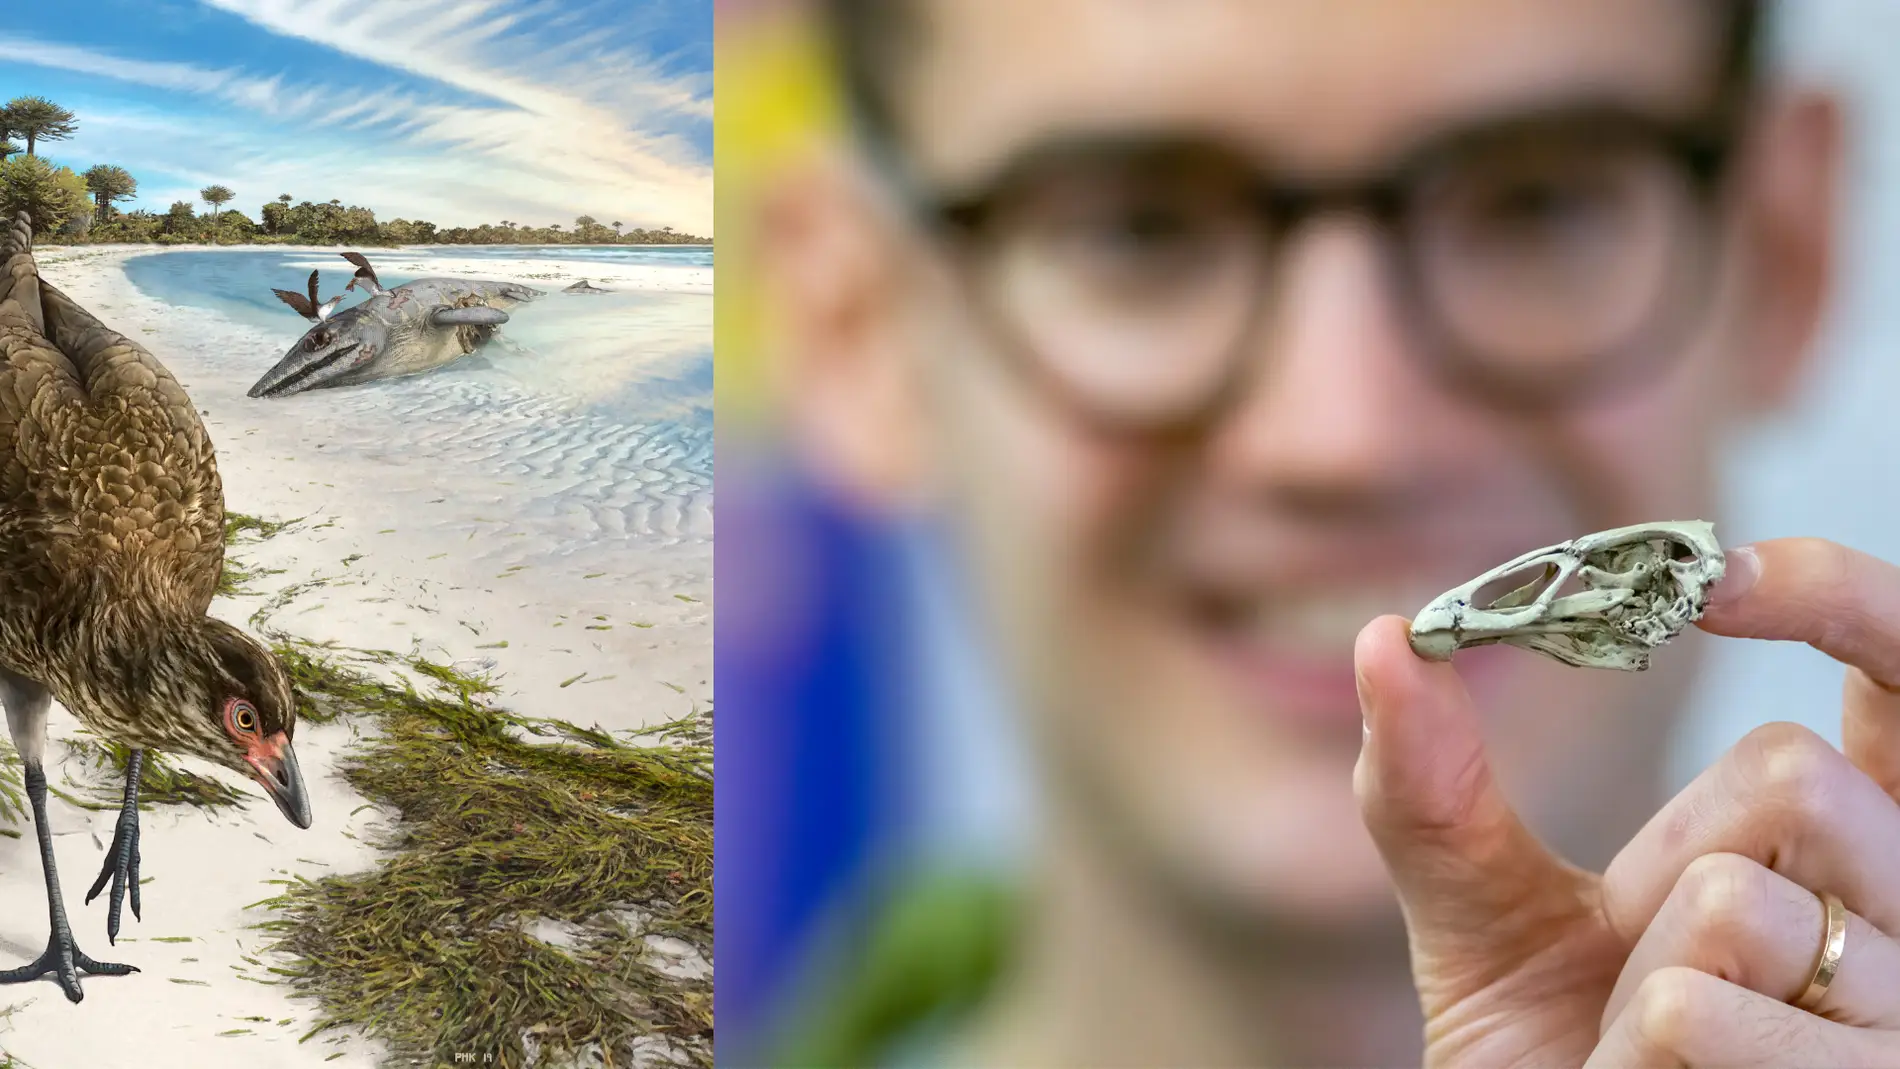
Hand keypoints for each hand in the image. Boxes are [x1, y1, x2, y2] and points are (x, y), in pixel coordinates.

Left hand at [1353, 537, 1899, 1066]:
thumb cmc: (1552, 1058)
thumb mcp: (1483, 917)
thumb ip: (1436, 791)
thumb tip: (1381, 638)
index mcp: (1836, 840)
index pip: (1896, 673)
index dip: (1838, 599)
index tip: (1710, 573)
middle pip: (1795, 777)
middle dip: (1674, 859)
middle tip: (1655, 956)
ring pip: (1742, 903)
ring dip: (1645, 977)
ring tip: (1660, 1043)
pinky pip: (1701, 1012)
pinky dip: (1637, 1055)